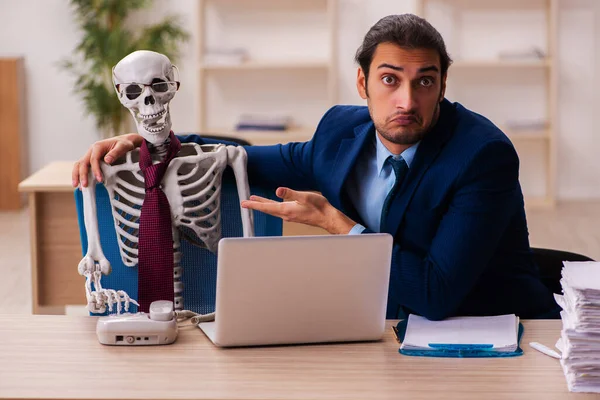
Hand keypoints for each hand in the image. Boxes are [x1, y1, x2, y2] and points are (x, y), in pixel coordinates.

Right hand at [72, 133, 142, 187]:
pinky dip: (80, 175)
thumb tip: (107, 160)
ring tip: (77, 186)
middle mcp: (91, 150)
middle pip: (83, 162)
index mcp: (98, 146)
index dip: (95, 170)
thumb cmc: (124, 144)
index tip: (100, 180)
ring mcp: (90, 155)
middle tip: (85, 185)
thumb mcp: (123, 147)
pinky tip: (81, 184)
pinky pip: (83, 167)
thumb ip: (115, 153)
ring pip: (79, 165)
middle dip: (82, 174)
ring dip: (77, 175)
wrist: (124, 141)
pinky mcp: (91, 160)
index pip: (93, 159)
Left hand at [241, 187, 355, 233]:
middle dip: (256, 205)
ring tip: (256, 201)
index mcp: (286, 209)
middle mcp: (286, 214)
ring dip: (264, 205)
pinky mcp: (295, 215)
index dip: (254, 205)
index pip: (266, 207)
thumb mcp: (305, 197)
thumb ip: (291, 193)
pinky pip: (279, 211)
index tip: (244, 203)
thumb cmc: (318, 207)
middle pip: (267, 209)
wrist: (328, 218)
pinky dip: (272, 207)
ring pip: (273, 210)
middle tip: (245, 203)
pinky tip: (273, 205)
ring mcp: (290, 216)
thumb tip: (277, 191)